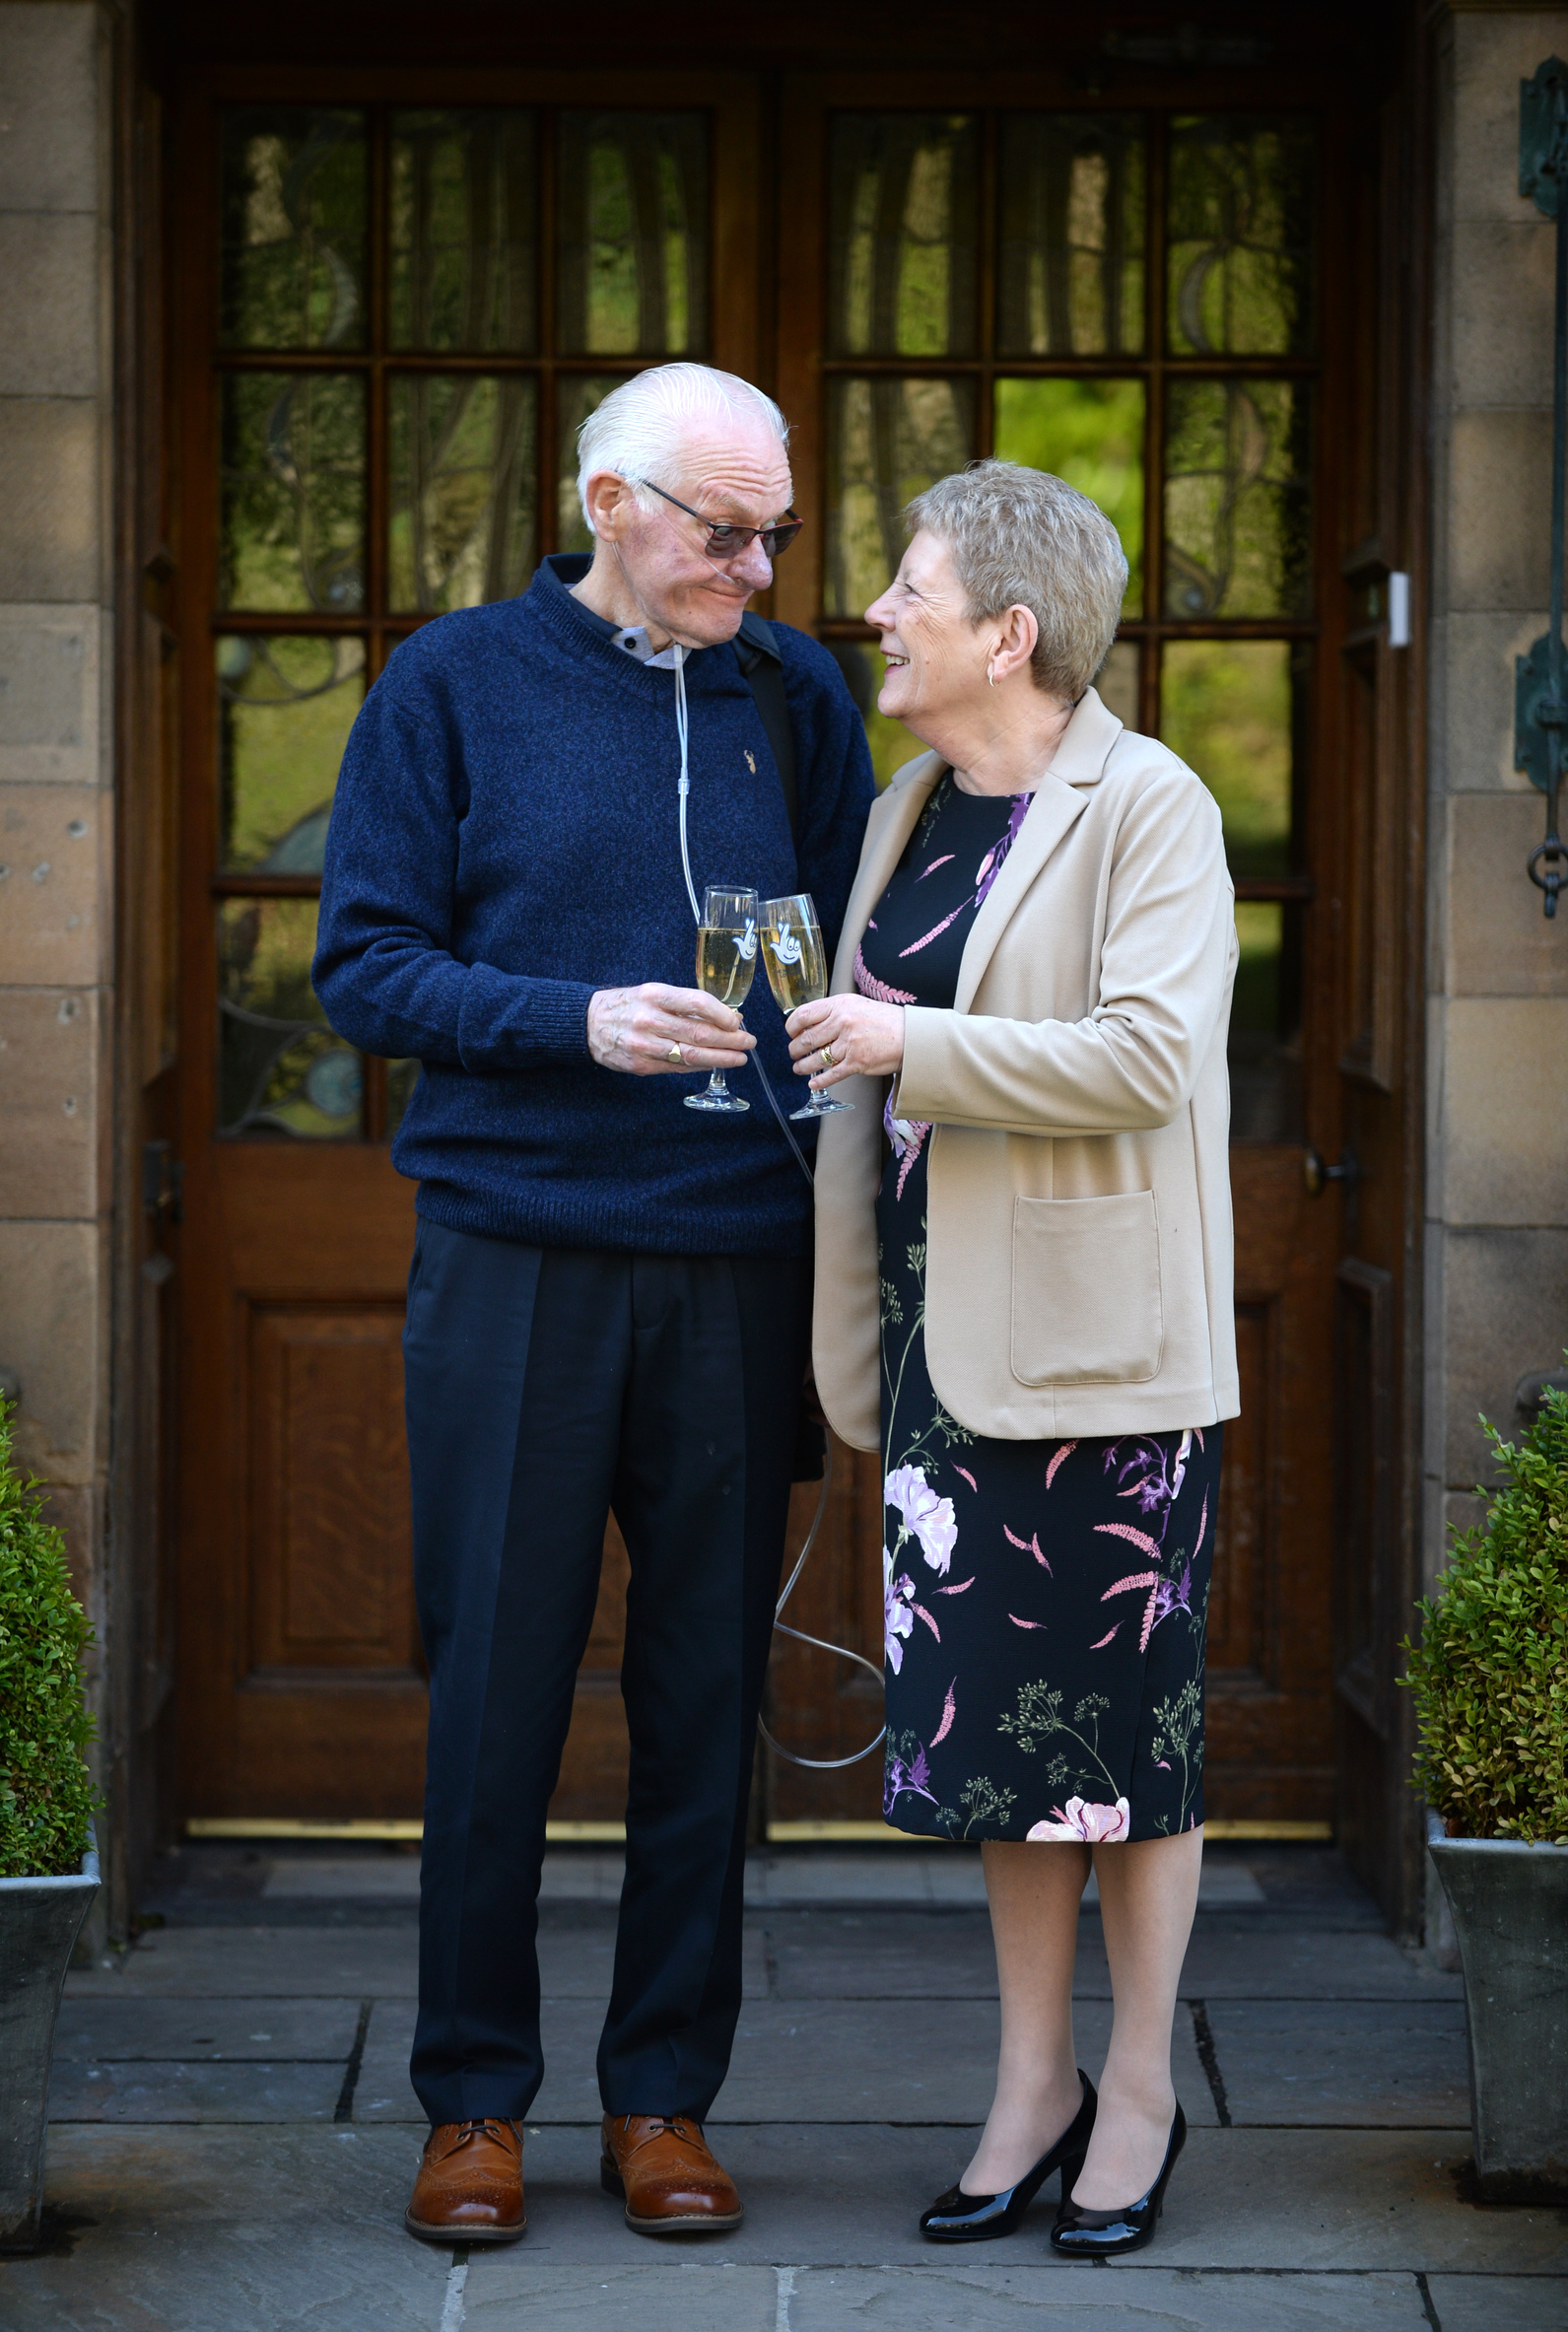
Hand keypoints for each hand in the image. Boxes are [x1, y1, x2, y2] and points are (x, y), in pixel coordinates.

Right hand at [587, 983, 756, 1075]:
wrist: (589, 1024)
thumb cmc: (628, 1005)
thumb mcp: (652, 992)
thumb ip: (684, 1003)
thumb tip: (724, 1015)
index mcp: (654, 995)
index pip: (697, 1003)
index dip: (722, 1014)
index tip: (737, 1021)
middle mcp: (649, 1020)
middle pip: (699, 1033)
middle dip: (730, 1040)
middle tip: (748, 1042)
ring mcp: (644, 1045)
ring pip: (691, 1055)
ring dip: (721, 1058)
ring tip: (739, 1058)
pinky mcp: (641, 1065)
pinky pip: (678, 1068)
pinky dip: (700, 1066)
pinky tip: (714, 1063)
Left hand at [786, 994, 904, 1090]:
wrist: (909, 1036)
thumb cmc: (883, 1020)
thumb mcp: (855, 1005)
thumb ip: (833, 1012)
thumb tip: (808, 1023)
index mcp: (840, 1005)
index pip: (803, 1015)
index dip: (791, 1027)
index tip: (791, 1033)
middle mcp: (843, 1023)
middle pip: (806, 1039)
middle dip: (795, 1049)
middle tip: (794, 1053)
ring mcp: (850, 1044)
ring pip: (816, 1059)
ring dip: (803, 1066)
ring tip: (799, 1067)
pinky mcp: (857, 1063)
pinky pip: (831, 1074)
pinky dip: (819, 1081)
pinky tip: (813, 1083)